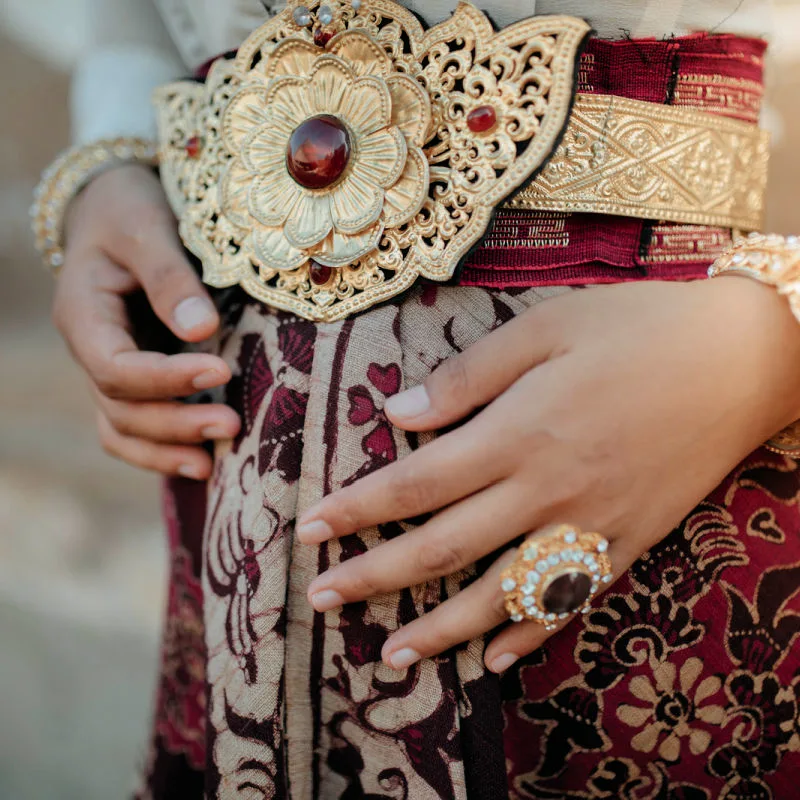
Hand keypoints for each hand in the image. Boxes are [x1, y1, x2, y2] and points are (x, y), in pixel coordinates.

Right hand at [52, 164, 239, 477]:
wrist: (114, 208)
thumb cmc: (128, 210)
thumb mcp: (146, 228)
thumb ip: (170, 278)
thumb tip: (202, 331)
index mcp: (84, 314)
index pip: (115, 366)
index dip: (165, 379)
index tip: (220, 371)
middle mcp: (91, 349)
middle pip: (121, 407)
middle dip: (175, 422)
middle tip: (232, 425)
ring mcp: (108, 367)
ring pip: (122, 427)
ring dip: (167, 448)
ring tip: (214, 464)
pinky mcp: (133, 374)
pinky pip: (131, 426)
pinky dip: (159, 450)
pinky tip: (200, 464)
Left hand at [296, 277, 799, 672]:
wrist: (741, 360)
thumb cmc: (637, 330)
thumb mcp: (546, 327)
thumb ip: (470, 375)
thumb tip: (399, 412)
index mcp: (520, 432)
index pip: (416, 484)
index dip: (357, 509)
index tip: (310, 530)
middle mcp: (547, 491)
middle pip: (443, 549)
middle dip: (375, 576)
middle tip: (321, 600)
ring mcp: (589, 526)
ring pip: (500, 594)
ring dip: (440, 629)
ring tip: (391, 656)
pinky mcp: (628, 544)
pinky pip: (569, 604)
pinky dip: (528, 636)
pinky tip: (492, 659)